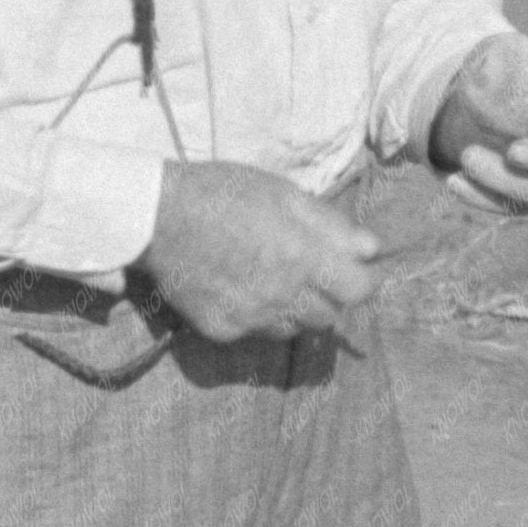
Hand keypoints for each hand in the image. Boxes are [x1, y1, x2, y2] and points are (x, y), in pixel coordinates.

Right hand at [138, 161, 383, 346]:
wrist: (156, 216)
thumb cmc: (224, 193)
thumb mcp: (284, 194)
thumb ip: (331, 226)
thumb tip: (371, 249)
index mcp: (303, 258)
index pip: (359, 291)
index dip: (364, 280)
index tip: (355, 270)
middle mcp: (282, 296)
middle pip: (329, 316)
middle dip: (328, 295)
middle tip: (309, 270)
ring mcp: (251, 318)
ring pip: (293, 329)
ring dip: (294, 309)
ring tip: (270, 277)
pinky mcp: (223, 330)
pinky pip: (255, 332)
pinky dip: (256, 316)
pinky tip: (239, 287)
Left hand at [431, 28, 527, 214]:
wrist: (497, 109)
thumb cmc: (519, 78)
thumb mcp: (522, 57)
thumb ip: (524, 57)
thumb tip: (517, 61)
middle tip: (513, 150)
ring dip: (504, 179)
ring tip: (469, 158)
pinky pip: (508, 206)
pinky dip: (480, 196)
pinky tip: (454, 181)